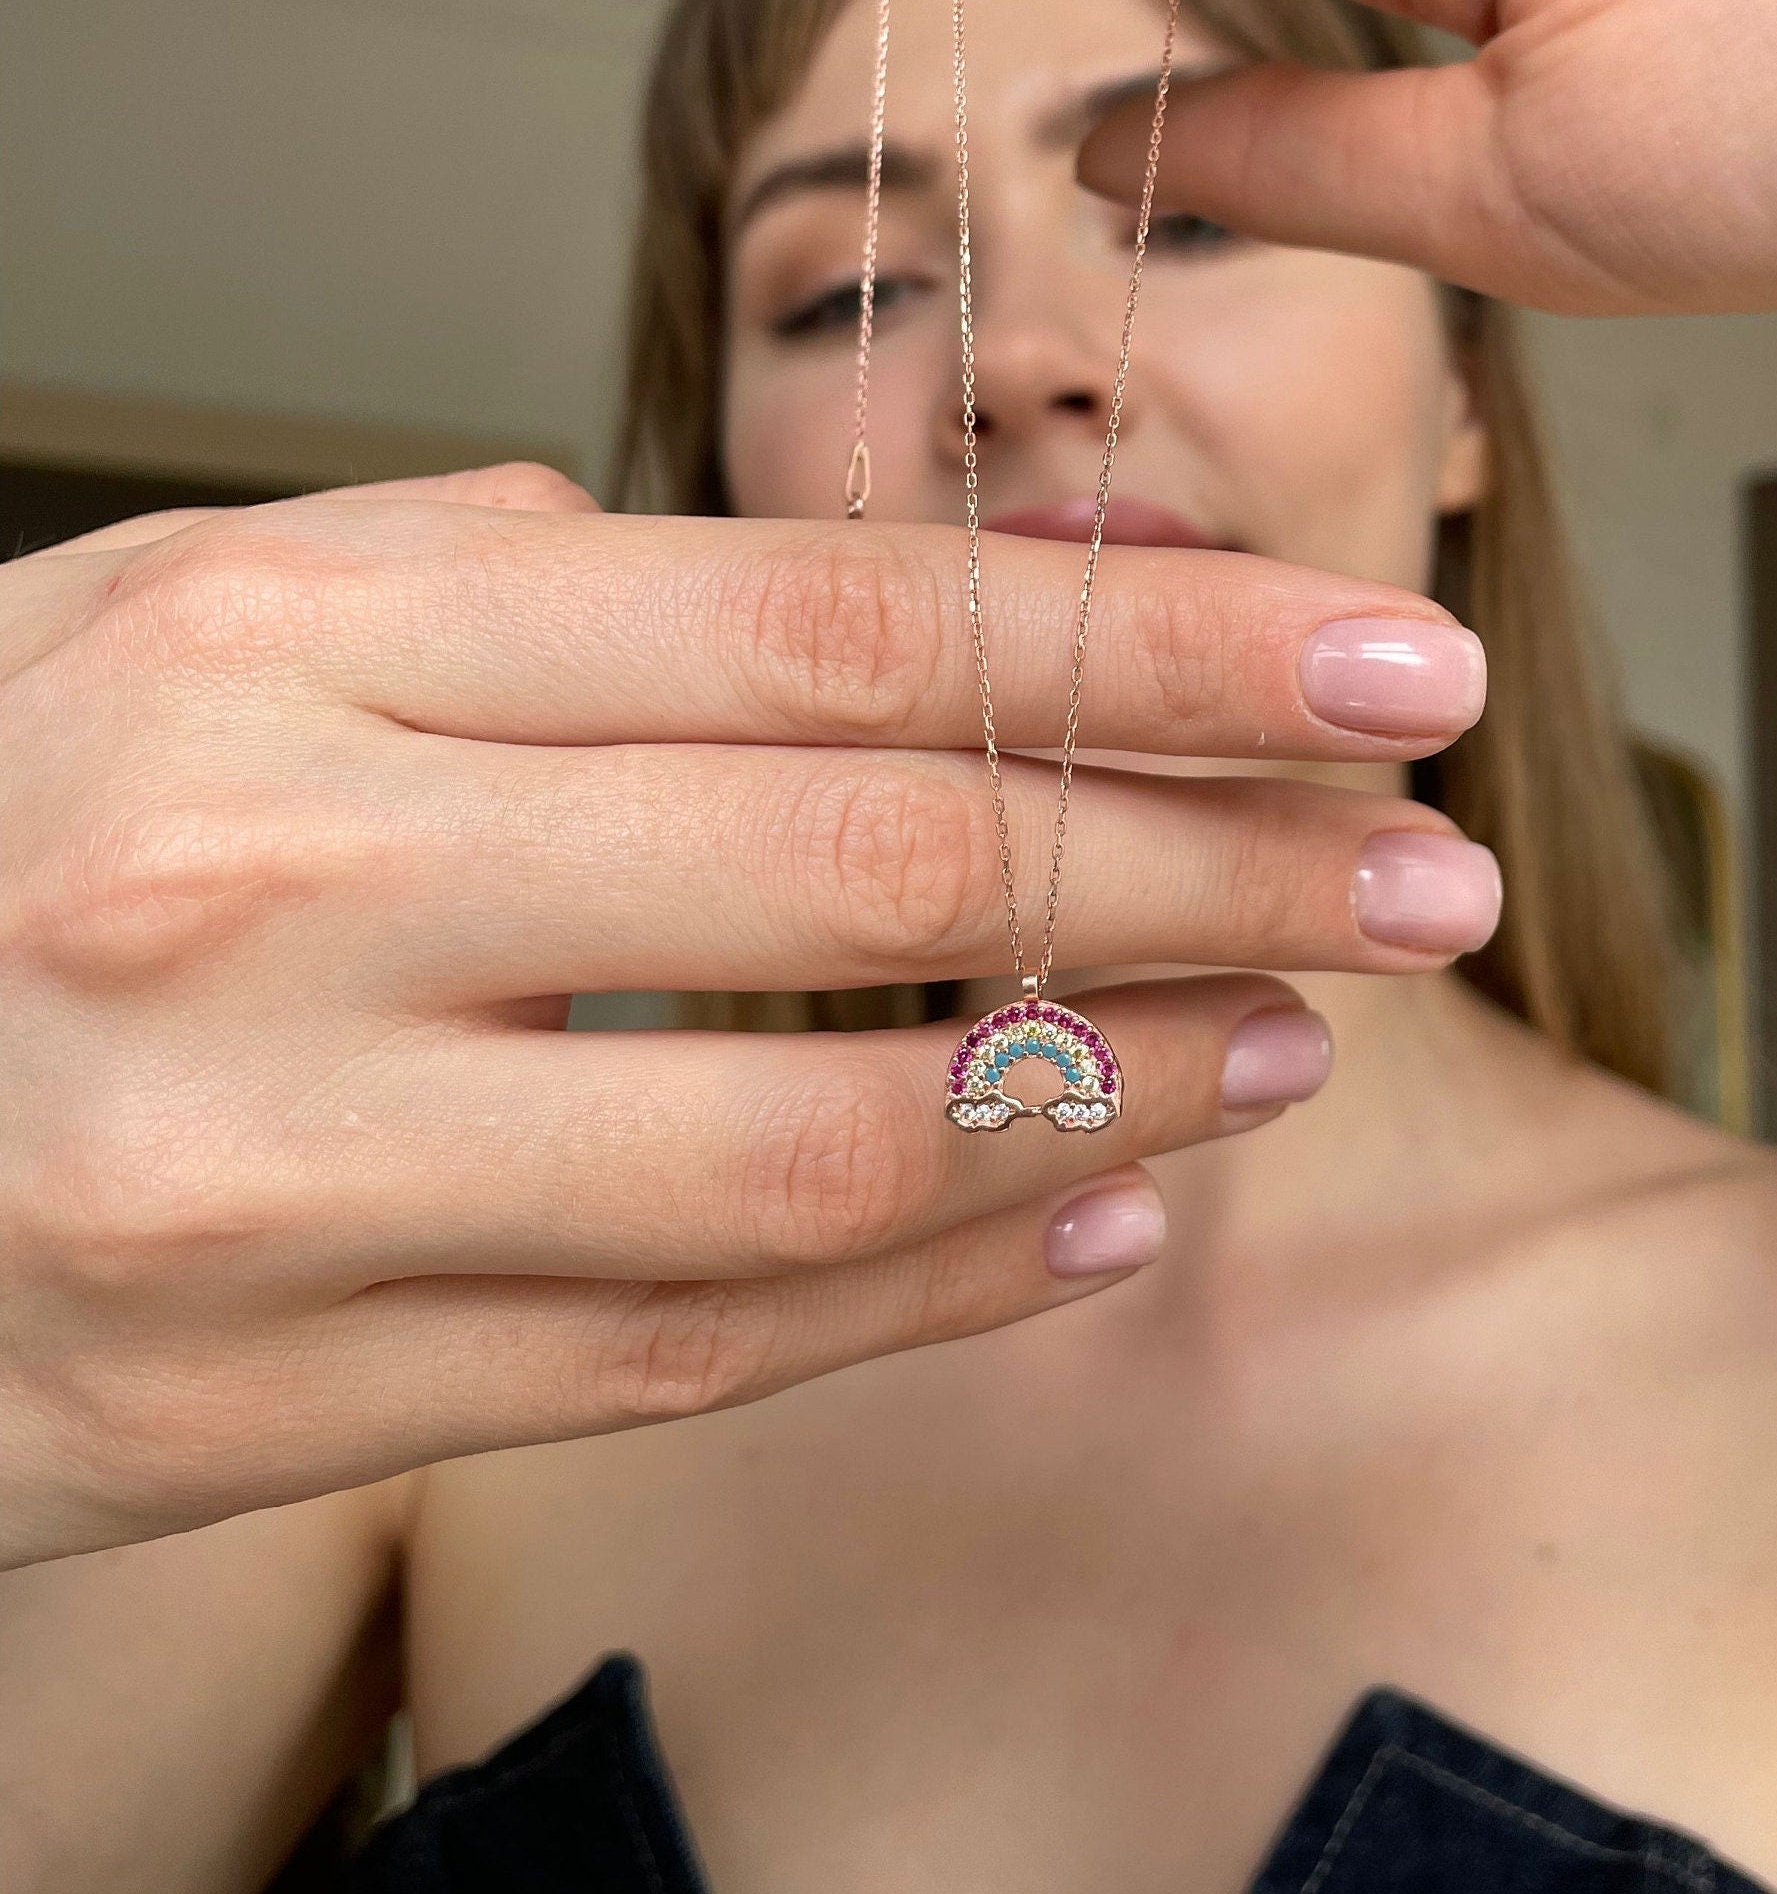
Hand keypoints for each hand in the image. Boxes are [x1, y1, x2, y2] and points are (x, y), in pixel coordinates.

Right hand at [0, 467, 1489, 1565]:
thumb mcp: (170, 611)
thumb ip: (472, 573)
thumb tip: (758, 568)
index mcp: (305, 647)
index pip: (846, 622)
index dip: (1154, 644)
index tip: (1371, 665)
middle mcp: (296, 888)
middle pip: (890, 862)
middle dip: (1213, 856)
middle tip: (1423, 861)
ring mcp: (283, 1167)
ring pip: (823, 1136)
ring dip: (1114, 1085)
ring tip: (1295, 1033)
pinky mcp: (275, 1392)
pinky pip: (695, 1342)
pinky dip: (940, 1284)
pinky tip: (1100, 1213)